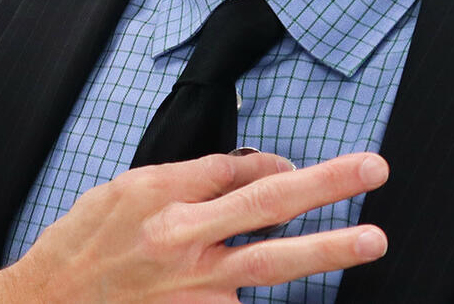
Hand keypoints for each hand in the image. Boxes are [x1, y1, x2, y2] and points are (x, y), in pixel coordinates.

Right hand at [0, 152, 389, 302]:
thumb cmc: (82, 245)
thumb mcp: (121, 191)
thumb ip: (183, 180)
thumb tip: (241, 171)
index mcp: (161, 197)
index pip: (236, 170)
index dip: (274, 165)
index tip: (292, 167)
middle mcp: (183, 240)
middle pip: (268, 204)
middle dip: (325, 184)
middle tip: (371, 169)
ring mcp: (195, 287)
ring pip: (272, 263)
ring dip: (327, 249)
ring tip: (371, 239)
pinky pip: (243, 302)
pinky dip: (261, 292)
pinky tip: (305, 283)